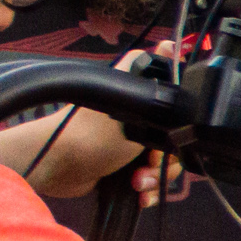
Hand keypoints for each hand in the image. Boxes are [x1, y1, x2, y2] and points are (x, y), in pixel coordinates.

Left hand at [0, 104, 179, 202]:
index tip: (172, 132)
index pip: (175, 98)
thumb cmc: (94, 135)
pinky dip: (148, 188)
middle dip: (166, 157)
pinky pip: (150, 178)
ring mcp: (131, 143)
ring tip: (138, 183)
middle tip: (149, 162)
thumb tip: (170, 45)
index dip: (181, 117)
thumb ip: (160, 91)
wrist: (59, 167)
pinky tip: (141, 195)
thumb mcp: (134, 110)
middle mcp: (137, 116)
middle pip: (174, 138)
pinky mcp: (125, 166)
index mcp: (138, 94)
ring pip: (164, 161)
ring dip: (156, 177)